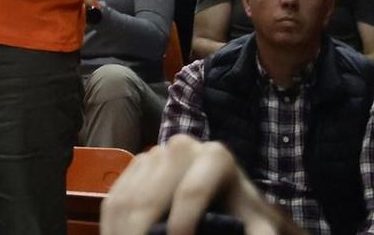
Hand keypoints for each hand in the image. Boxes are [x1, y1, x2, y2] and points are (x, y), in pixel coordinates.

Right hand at [100, 134, 298, 234]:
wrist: (233, 203)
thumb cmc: (247, 219)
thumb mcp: (261, 228)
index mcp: (215, 157)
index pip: (189, 194)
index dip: (181, 227)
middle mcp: (182, 146)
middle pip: (150, 196)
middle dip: (142, 233)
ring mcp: (156, 153)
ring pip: (128, 197)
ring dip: (122, 232)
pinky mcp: (137, 165)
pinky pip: (117, 197)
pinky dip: (112, 226)